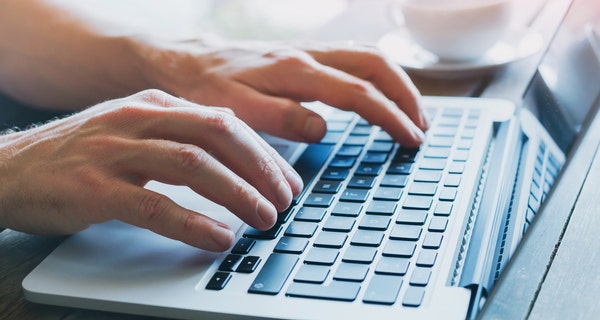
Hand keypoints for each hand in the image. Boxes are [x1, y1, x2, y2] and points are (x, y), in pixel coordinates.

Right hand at [0, 89, 302, 250]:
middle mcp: (139, 118)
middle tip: (285, 202)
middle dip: (261, 170)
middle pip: (218, 135)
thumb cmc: (81, 157)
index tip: (288, 182)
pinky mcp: (94, 187)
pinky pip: (154, 204)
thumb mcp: (136, 135)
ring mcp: (115, 150)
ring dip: (238, 194)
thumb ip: (181, 141)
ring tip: (265, 219)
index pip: (226, 122)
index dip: (265, 154)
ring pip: (193, 165)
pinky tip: (219, 237)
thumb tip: (239, 167)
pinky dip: (193, 222)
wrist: (8, 169)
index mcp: (155, 104)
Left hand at [138, 39, 427, 146]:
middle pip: (376, 64)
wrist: (184, 62)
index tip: (411, 139)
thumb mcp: (234, 112)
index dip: (391, 116)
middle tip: (421, 127)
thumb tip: (323, 128)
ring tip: (412, 112)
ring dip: (397, 82)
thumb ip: (280, 119)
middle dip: (407, 95)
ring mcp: (308, 51)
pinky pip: (354, 56)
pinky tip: (381, 92)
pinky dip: (378, 75)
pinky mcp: (304, 54)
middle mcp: (307, 54)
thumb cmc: (205, 90)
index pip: (359, 92)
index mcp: (295, 71)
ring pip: (369, 55)